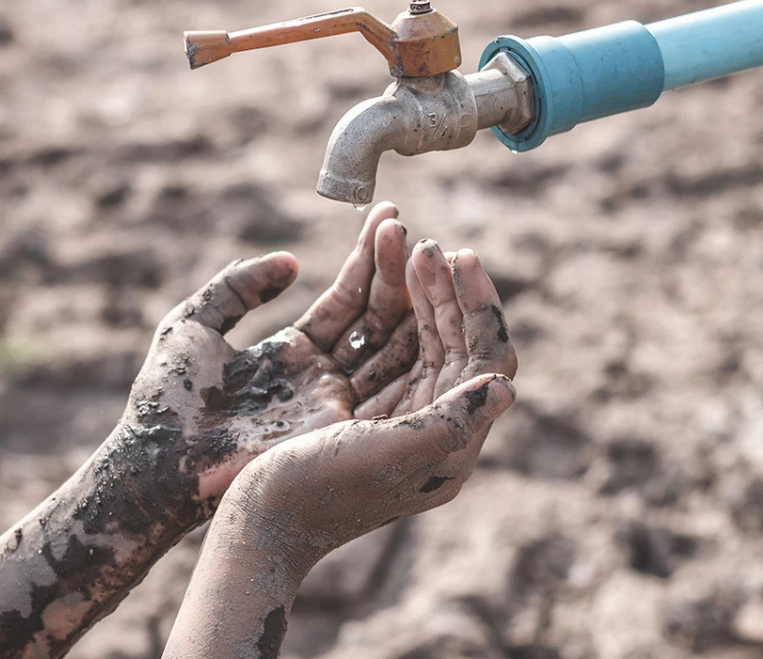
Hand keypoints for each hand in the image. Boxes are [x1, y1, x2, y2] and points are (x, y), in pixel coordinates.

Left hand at [99, 203, 419, 533]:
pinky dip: (411, 344)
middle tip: (409, 228)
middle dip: (394, 272)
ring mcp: (336, 403)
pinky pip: (388, 382)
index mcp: (295, 353)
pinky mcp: (338, 428)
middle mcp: (323, 378)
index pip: (345, 300)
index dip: (366, 260)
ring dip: (409, 301)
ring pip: (389, 345)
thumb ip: (238, 286)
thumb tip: (291, 262)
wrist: (156, 462)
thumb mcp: (194, 324)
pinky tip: (427, 304)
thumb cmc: (165, 399)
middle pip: (375, 318)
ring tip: (425, 251)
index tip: (387, 217)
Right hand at [161, 242, 519, 658]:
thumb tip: (506, 386)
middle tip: (426, 244)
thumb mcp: (388, 456)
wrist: (256, 527)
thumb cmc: (316, 495)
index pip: (485, 361)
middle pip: (452, 342)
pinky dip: (377, 301)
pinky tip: (372, 265)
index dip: (479, 307)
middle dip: (442, 288)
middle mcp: (427, 426)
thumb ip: (450, 423)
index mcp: (448, 444)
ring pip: (415, 335)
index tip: (460, 255)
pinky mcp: (352, 404)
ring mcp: (389, 413)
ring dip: (411, 286)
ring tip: (399, 235)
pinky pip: (378, 342)